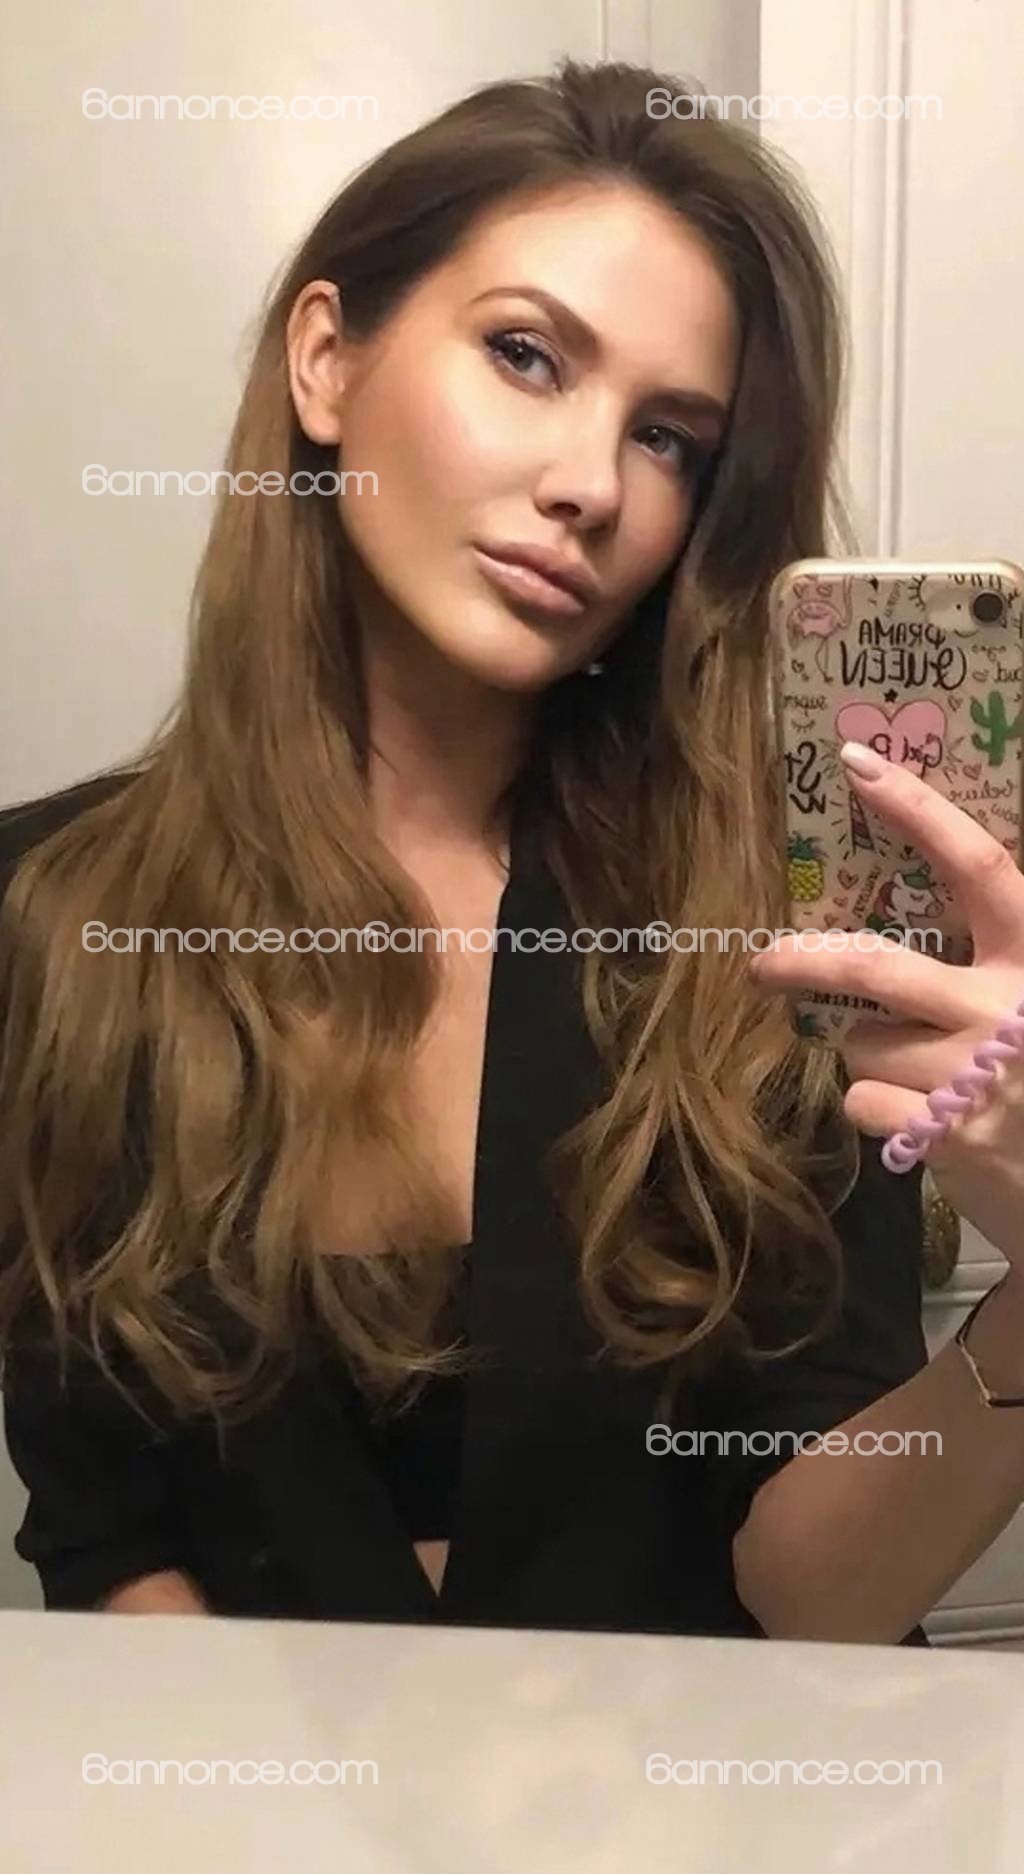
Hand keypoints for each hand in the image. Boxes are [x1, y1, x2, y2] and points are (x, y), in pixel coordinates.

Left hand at [749, 741, 1023, 1263]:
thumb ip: (981, 959)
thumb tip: (875, 923)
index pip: (980, 866)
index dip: (919, 811)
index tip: (858, 764)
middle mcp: (1008, 1007)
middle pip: (880, 966)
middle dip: (809, 961)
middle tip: (764, 962)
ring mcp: (974, 1074)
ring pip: (863, 1042)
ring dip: (868, 1053)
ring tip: (917, 1074)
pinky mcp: (945, 1132)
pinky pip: (862, 1098)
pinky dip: (876, 1106)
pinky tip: (921, 1118)